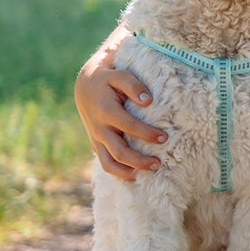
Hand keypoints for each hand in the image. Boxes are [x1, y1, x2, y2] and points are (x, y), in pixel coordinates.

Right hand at [75, 29, 165, 179]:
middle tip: (158, 163)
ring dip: (129, 171)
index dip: (146, 134)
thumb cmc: (108, 79)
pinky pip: (106, 163)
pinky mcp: (97, 144)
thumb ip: (133, 85)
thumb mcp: (119, 75)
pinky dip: (119, 172)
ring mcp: (97, 138)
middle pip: (119, 152)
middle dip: (139, 160)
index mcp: (106, 111)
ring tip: (150, 172)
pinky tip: (135, 175)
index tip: (164, 137)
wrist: (85, 86)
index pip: (128, 126)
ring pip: (110, 163)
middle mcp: (99, 128)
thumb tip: (148, 101)